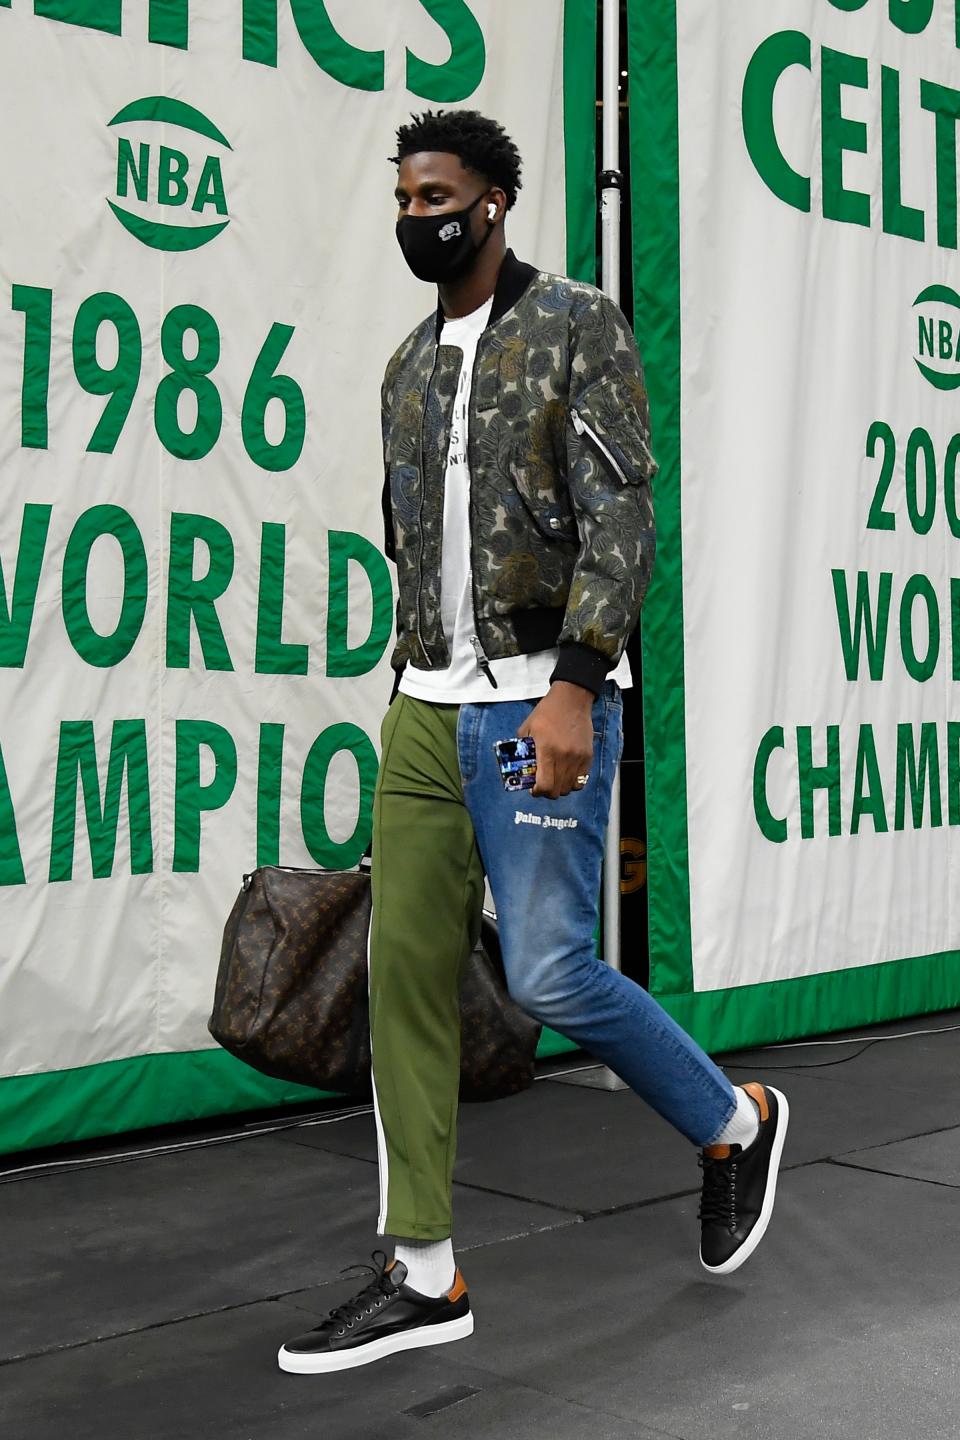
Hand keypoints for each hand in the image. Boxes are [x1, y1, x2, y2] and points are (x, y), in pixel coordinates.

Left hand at [517, 682, 594, 797]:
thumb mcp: (527, 728)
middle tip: (542, 784)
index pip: (545, 785)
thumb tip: (520, 766)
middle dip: (547, 792)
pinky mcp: (587, 756)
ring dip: (560, 787)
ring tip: (554, 779)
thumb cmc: (547, 712)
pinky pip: (582, 780)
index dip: (538, 792)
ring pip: (570, 788)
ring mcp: (578, 758)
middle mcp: (564, 757)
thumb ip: (522, 749)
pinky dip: (573, 782)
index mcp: (547, 750)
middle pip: (557, 791)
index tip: (534, 789)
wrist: (571, 700)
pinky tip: (566, 774)